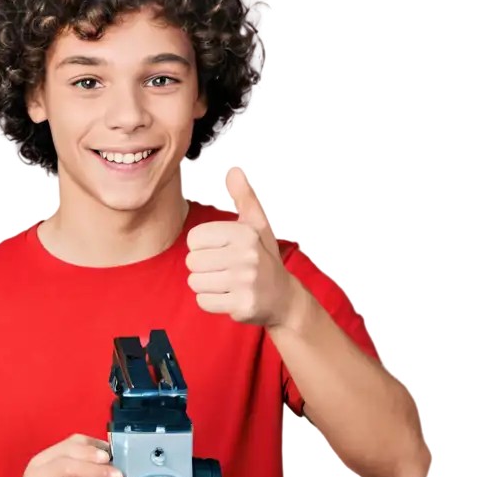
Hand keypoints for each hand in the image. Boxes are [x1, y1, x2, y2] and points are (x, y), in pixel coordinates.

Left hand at [185, 165, 300, 329]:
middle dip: (202, 268)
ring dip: (205, 286)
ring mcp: (245, 282)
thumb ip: (244, 200)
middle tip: (222, 271)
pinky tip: (227, 297)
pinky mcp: (242, 305)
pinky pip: (203, 302)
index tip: (218, 252)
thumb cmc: (264, 259)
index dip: (201, 247)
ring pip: (195, 283)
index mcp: (245, 232)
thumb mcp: (258, 227)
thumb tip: (235, 171)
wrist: (284, 299)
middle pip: (192, 262)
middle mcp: (246, 255)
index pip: (195, 238)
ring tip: (225, 284)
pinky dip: (211, 302)